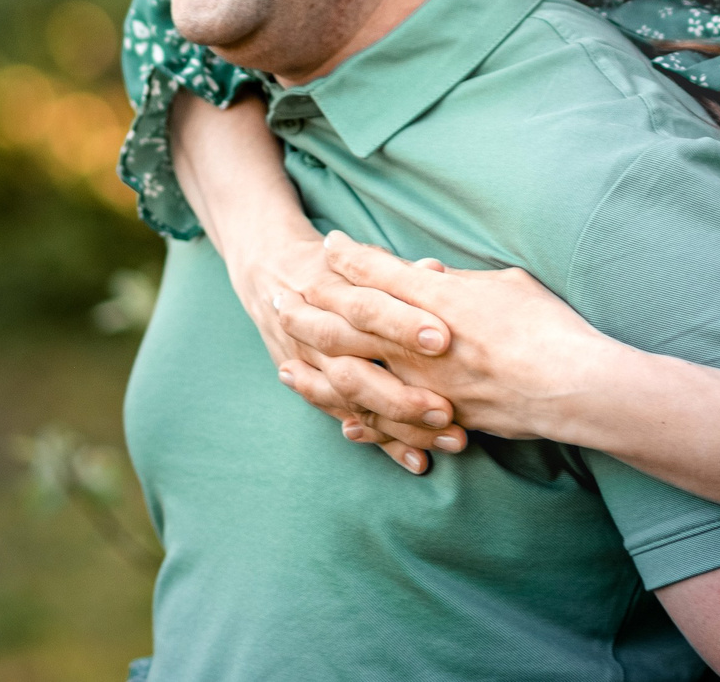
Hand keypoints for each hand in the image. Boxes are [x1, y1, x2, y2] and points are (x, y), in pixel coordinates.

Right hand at [224, 232, 464, 473]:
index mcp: (332, 295)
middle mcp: (317, 339)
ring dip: (402, 428)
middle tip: (447, 411)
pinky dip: (384, 445)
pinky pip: (352, 423)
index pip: (367, 309)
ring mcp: (313, 371)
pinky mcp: (318, 395)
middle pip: (356, 370)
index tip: (444, 338)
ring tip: (450, 440)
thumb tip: (437, 272)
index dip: (403, 323)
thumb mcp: (358, 257)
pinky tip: (419, 462)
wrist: (270, 277)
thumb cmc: (333, 264)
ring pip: (355, 405)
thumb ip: (397, 271)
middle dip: (402, 394)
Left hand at [273, 231, 626, 443]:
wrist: (574, 386)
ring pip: (354, 374)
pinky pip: (386, 421)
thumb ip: (462, 284)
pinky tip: (336, 417)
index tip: (328, 244)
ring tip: (284, 362)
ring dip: (316, 367)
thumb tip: (433, 280)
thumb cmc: (549, 326)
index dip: (349, 257)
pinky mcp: (439, 416)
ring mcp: (424, 383)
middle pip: (348, 322)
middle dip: (310, 308)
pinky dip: (357, 416)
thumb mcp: (506, 284)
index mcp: (438, 299)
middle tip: (279, 297)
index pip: (378, 273)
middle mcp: (420, 342)